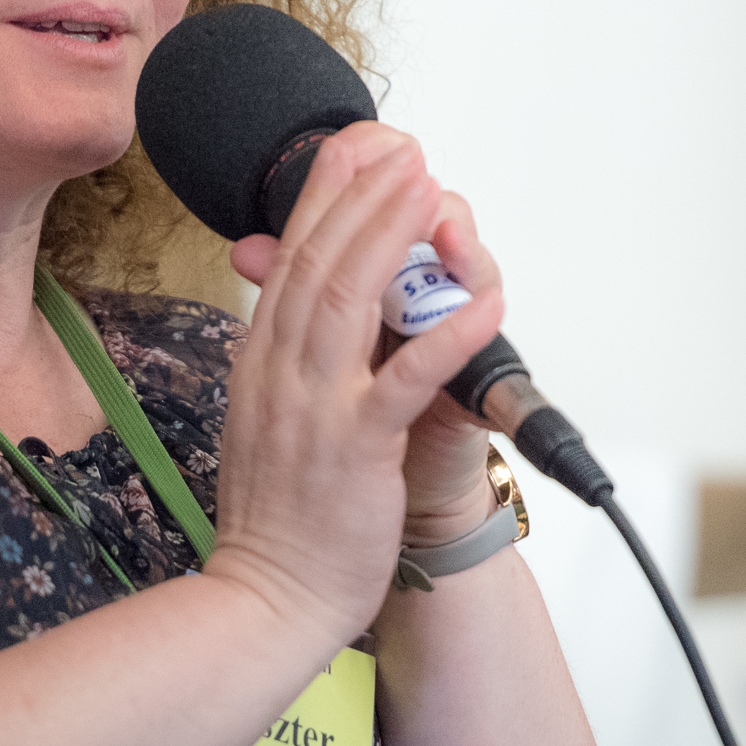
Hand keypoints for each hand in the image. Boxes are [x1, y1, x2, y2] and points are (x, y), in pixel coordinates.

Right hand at [205, 123, 504, 649]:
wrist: (264, 598)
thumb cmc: (276, 519)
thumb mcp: (263, 420)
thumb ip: (280, 362)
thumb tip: (289, 313)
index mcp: (262, 362)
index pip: (290, 261)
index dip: (322, 200)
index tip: (350, 151)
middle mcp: (281, 370)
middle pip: (321, 262)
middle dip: (363, 197)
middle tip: (402, 147)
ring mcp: (315, 405)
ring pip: (352, 298)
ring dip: (392, 236)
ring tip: (427, 185)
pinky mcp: (356, 447)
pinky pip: (406, 378)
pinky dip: (446, 334)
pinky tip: (484, 299)